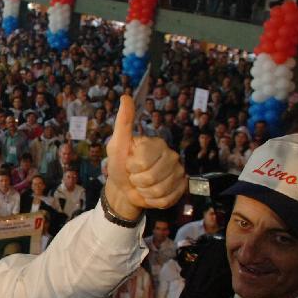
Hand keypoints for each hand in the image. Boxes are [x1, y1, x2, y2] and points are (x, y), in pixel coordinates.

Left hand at [104, 95, 186, 219]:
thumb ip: (123, 122)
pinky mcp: (181, 189)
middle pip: (151, 178)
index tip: (129, 163)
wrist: (124, 188)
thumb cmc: (119, 164)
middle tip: (134, 176)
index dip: (131, 167)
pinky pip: (166, 200)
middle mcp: (171, 155)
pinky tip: (150, 194)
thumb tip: (125, 96)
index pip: (143, 161)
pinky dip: (153, 201)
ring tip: (141, 185)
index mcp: (156, 144)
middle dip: (136, 181)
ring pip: (159, 191)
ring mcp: (178, 172)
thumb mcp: (117, 145)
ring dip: (144, 192)